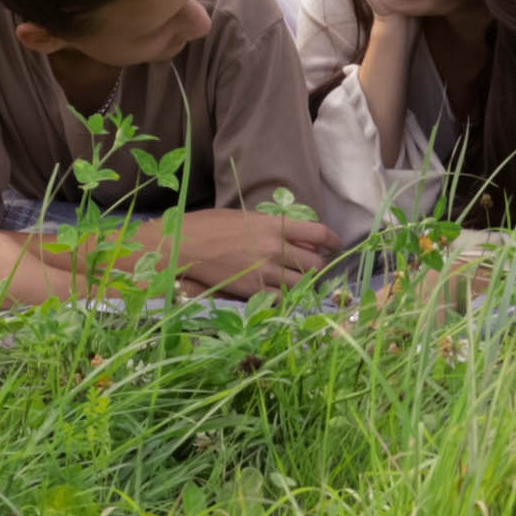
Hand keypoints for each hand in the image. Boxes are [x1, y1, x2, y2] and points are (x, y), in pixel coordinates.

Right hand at [141, 209, 340, 298]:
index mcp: (273, 224)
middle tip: (314, 266)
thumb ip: (271, 226)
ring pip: (301, 283)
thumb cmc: (207, 225)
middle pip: (315, 263)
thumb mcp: (244, 216)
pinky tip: (282, 295)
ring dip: (304, 284)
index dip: (333, 240)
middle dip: (319, 265)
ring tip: (299, 282)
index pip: (318, 233)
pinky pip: (281, 299)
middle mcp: (273, 248)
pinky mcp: (250, 290)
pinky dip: (286, 298)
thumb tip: (295, 237)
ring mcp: (263, 271)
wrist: (179, 246)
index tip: (335, 244)